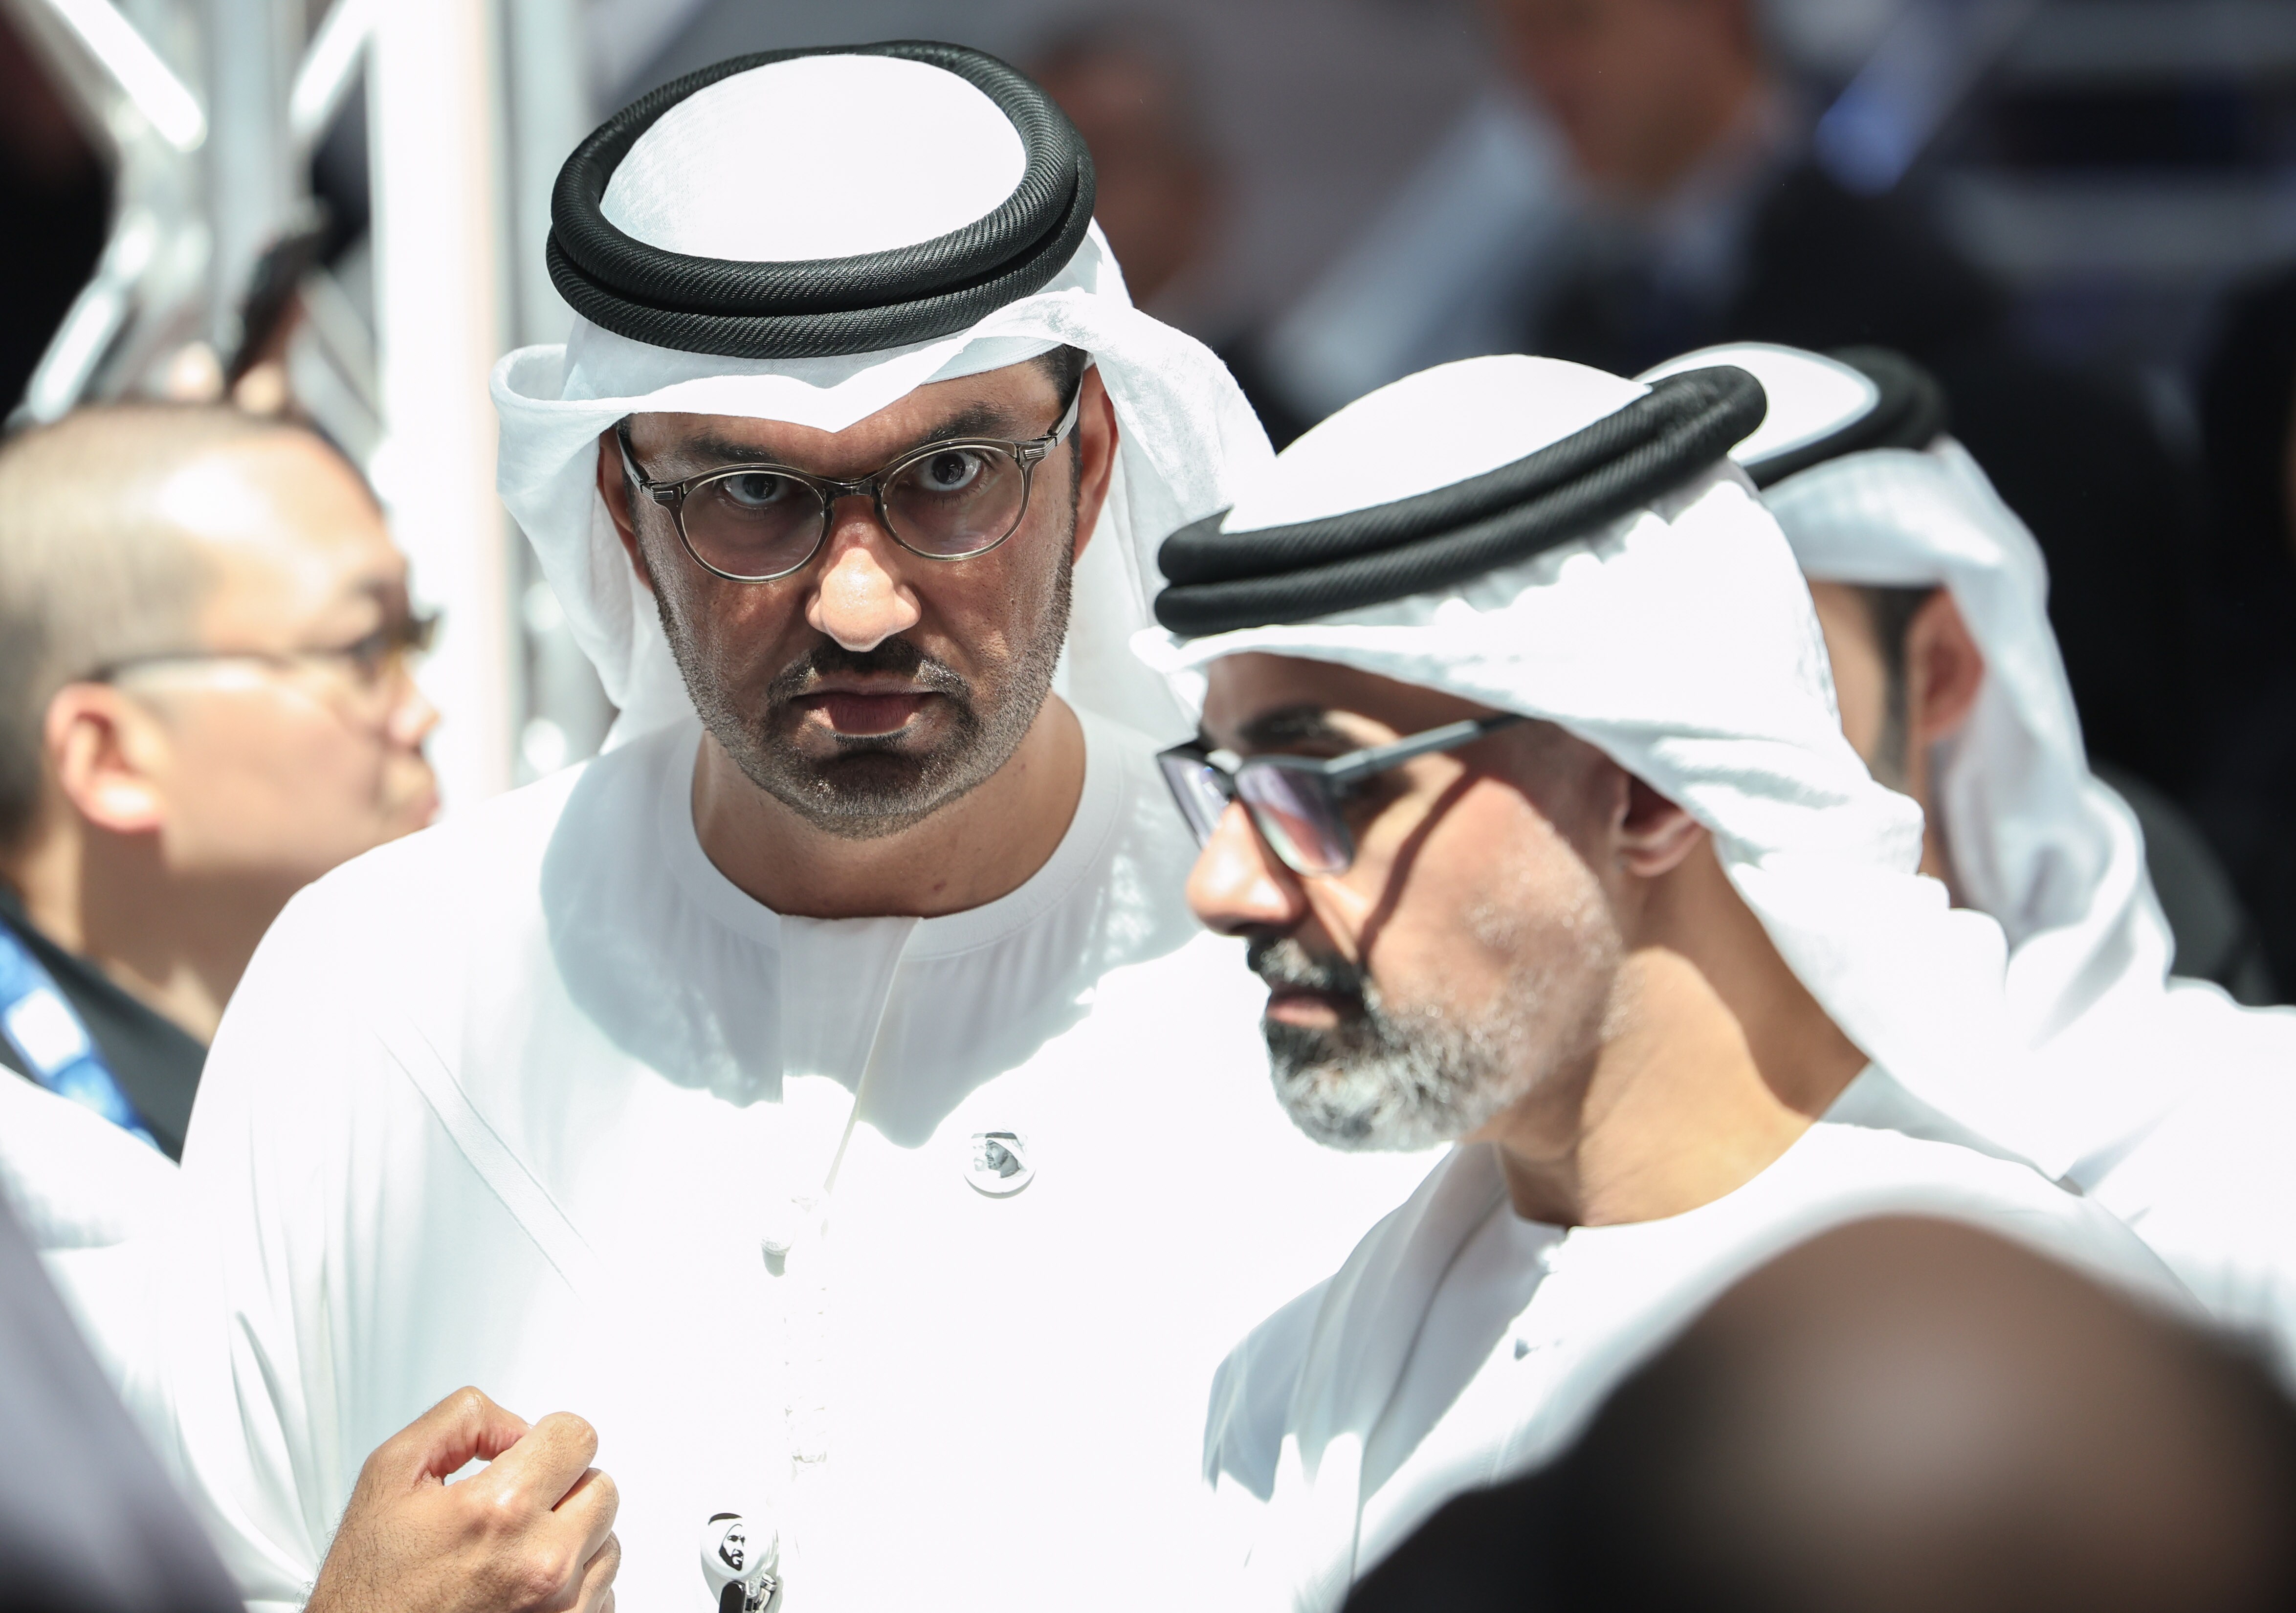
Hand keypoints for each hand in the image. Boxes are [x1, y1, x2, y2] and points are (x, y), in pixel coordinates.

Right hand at [305, 1387, 619, 1612]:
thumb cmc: (371, 1582)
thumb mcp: (390, 1472)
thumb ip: (462, 1421)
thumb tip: (518, 1427)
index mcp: (500, 1511)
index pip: (577, 1436)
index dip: (545, 1438)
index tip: (526, 1456)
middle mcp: (541, 1562)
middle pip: (600, 1486)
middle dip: (563, 1485)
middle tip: (516, 1505)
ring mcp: (560, 1608)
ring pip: (607, 1539)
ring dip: (572, 1536)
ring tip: (515, 1550)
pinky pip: (604, 1591)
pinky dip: (575, 1583)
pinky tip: (525, 1585)